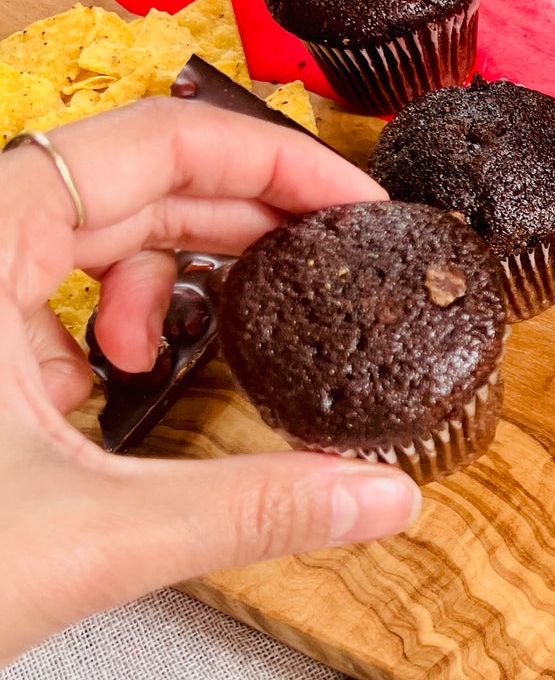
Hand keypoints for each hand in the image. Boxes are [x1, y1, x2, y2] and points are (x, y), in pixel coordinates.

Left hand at [0, 98, 419, 666]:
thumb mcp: (92, 537)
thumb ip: (252, 509)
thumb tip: (380, 498)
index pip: (161, 142)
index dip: (275, 163)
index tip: (355, 204)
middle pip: (135, 179)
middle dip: (240, 221)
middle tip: (329, 264)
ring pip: (90, 232)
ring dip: (164, 277)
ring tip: (183, 349)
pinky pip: (48, 289)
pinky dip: (103, 326)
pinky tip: (110, 389)